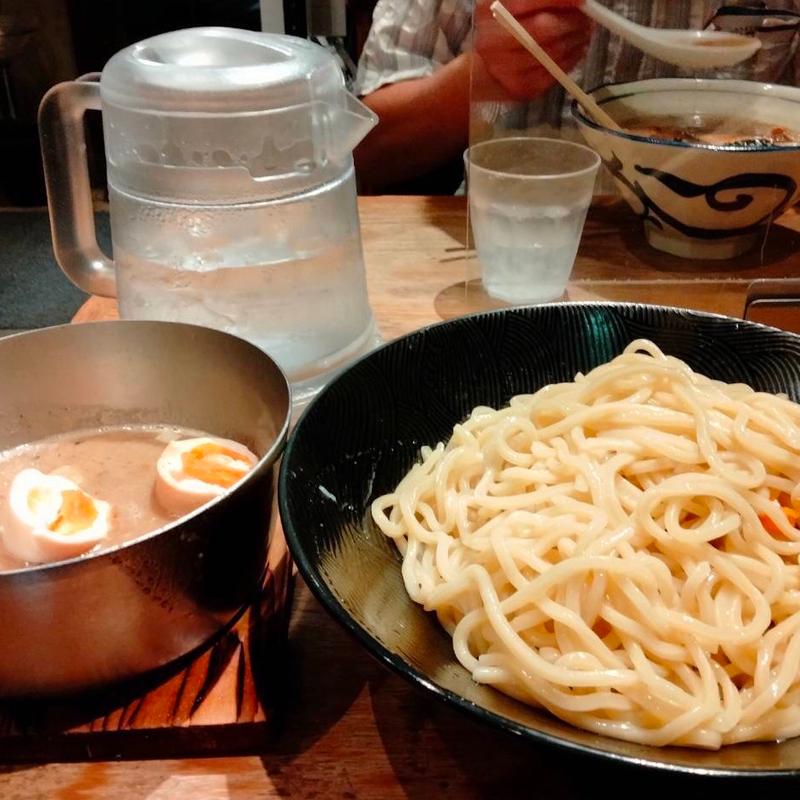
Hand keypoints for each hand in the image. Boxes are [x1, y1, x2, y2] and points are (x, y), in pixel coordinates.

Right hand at [474, 0, 591, 100]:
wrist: (488, 63)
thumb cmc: (507, 25)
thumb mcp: (517, 2)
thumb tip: (577, 0)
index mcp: (489, 10)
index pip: (527, 1)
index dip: (558, 0)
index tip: (582, 0)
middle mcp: (492, 41)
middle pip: (543, 29)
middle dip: (572, 22)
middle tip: (586, 19)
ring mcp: (504, 69)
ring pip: (553, 53)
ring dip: (575, 41)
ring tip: (582, 33)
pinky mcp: (520, 88)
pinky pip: (554, 73)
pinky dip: (571, 59)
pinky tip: (573, 50)